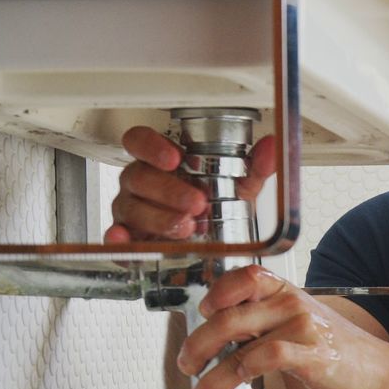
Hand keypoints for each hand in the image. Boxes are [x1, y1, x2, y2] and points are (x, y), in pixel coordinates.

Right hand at [104, 127, 280, 242]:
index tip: (174, 158)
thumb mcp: (239, 187)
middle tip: (196, 203)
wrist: (210, 247)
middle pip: (138, 176)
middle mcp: (141, 184)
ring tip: (186, 226)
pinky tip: (127, 241)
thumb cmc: (214, 208)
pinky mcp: (129, 241)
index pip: (140, 142)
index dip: (151, 147)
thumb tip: (271, 147)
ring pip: (130, 207)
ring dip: (158, 217)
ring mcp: (131, 211)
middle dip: (167, 190)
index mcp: (161, 164)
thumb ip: (254, 167)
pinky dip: (119, 241)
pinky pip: (116, 240)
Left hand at [177, 263, 388, 388]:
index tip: (202, 312)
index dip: (217, 292)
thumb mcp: (304, 324)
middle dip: (197, 343)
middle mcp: (293, 304)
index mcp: (290, 293)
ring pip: (237, 343)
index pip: (245, 276)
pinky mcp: (309, 355)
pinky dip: (232, 377)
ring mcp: (302, 328)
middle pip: (228, 315)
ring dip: (208, 373)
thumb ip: (270, 321)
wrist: (381, 373)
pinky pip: (260, 360)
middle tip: (186, 364)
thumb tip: (225, 335)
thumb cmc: (339, 353)